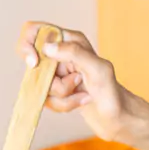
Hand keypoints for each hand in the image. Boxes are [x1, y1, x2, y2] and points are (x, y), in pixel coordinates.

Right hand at [17, 21, 133, 140]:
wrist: (120, 118)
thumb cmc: (114, 93)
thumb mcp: (98, 68)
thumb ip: (73, 53)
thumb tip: (46, 47)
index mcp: (70, 40)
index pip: (34, 30)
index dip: (28, 44)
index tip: (34, 63)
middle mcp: (62, 54)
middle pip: (35, 64)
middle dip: (53, 81)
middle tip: (77, 83)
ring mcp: (59, 74)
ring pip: (41, 84)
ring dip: (63, 96)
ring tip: (84, 96)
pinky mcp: (59, 92)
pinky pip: (47, 99)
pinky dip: (64, 105)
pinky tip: (82, 102)